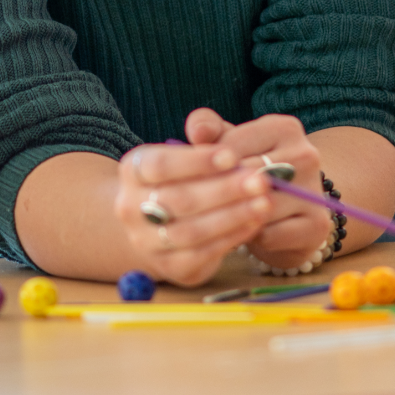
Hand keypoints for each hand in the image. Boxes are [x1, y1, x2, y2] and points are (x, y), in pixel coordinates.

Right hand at [113, 135, 274, 286]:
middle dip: (224, 190)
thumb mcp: (192, 150)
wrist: (162, 223)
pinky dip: (231, 238)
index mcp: (133, 171)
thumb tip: (206, 128)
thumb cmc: (185, 177)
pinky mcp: (169, 267)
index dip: (197, 161)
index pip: (160, 165)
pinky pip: (201, 255)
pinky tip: (255, 223)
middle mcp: (130, 208)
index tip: (232, 156)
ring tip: (264, 203)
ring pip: (190, 231)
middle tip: (261, 181)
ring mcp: (146, 241)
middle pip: (178, 200)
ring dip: (232, 216)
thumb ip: (203, 134)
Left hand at [187, 109, 332, 269]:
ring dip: (233, 217)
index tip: (196, 178)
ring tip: (219, 219)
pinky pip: (269, 235)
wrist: (287, 215)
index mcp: (285, 128)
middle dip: (218, 194)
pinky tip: (243, 232)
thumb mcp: (228, 144)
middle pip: (246, 178)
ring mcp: (315, 191)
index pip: (232, 147)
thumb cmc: (250, 171)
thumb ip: (207, 128)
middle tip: (199, 206)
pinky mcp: (317, 225)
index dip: (207, 167)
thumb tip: (197, 132)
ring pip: (258, 208)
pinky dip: (250, 237)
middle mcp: (307, 155)